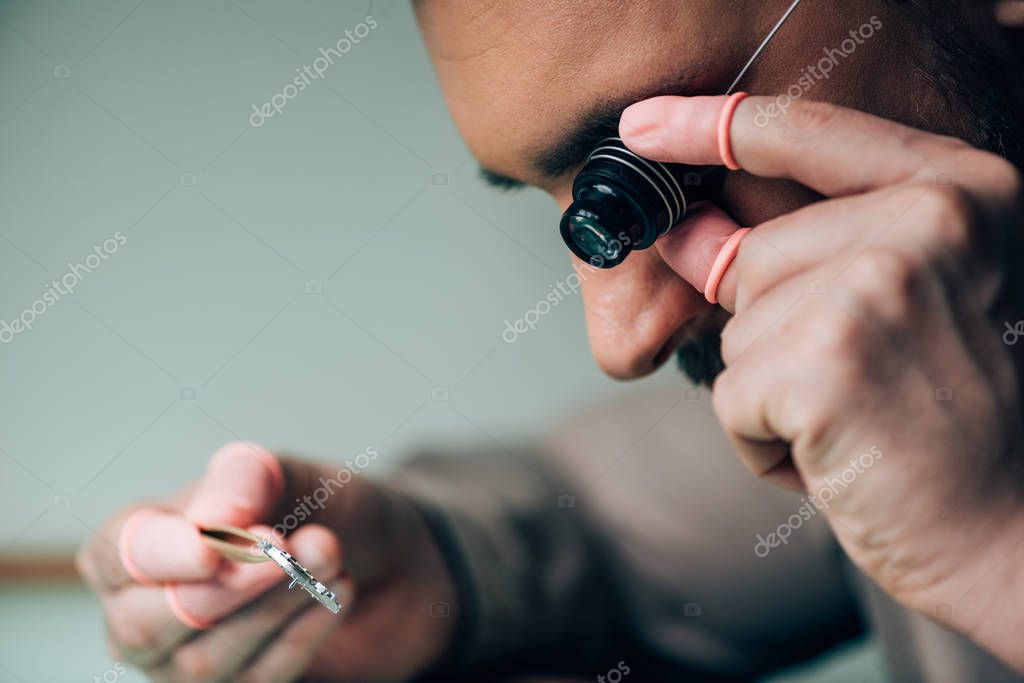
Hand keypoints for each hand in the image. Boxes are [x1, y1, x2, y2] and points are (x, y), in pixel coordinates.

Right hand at [76, 442, 456, 681]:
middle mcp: (144, 615)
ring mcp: (184, 668)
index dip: (161, 554)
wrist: (389, 560)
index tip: (211, 545)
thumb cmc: (322, 510)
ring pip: (205, 662)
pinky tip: (339, 592)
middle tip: (288, 549)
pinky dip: (301, 635)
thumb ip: (248, 482)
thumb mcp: (292, 474)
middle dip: (225, 588)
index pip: (117, 555)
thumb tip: (213, 520)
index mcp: (137, 546)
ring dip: (276, 605)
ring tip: (330, 554)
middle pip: (145, 625)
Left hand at [620, 96, 1023, 668]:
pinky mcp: (826, 361)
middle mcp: (930, 222)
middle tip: (860, 388)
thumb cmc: (943, 426)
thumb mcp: (889, 309)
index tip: (640, 125)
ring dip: (772, 392)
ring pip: (737, 330)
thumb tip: (682, 229)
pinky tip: (837, 457)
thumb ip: (797, 255)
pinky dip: (762, 440)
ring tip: (857, 423)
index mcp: (959, 192)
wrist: (1008, 536)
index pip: (809, 133)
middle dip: (776, 336)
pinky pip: (731, 394)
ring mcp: (877, 286)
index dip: (714, 126)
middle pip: (753, 258)